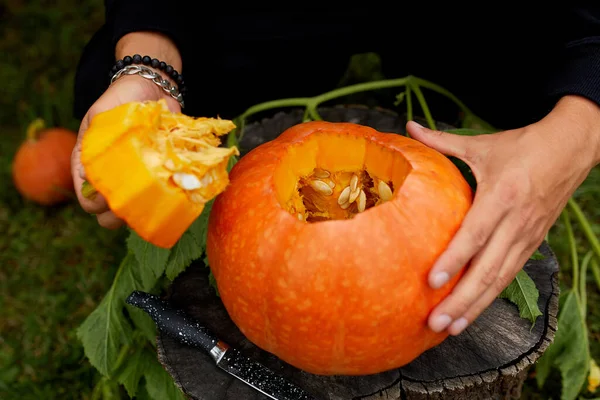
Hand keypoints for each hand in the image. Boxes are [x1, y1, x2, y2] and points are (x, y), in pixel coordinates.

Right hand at [71, 76, 180, 228]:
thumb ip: (95, 139)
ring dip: (140, 213)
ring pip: (135, 210)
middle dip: (115, 216)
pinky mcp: (159, 175)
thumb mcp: (102, 115)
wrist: (153, 87)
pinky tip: (171, 198)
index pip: (86, 197)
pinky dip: (165, 201)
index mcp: (91, 165)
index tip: (102, 198)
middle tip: (128, 208)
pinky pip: (161, 197)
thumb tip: (88, 175)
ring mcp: (137, 179)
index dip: (92, 204)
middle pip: (109, 212)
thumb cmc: (121, 99)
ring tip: (149, 205)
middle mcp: (113, 177)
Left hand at [406, 95, 599, 335]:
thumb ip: (441, 141)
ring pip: (500, 279)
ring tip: (450, 328)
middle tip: (436, 323)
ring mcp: (528, 236)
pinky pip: (509, 275)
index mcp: (501, 195)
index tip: (431, 281)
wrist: (572, 148)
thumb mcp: (481, 144)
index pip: (474, 234)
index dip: (454, 259)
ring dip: (475, 306)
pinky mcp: (533, 243)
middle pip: (487, 269)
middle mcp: (516, 222)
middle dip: (461, 300)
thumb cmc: (522, 146)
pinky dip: (490, 296)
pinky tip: (472, 311)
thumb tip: (408, 126)